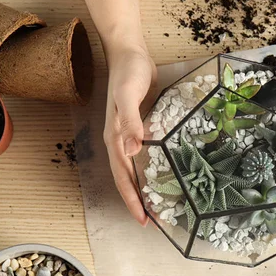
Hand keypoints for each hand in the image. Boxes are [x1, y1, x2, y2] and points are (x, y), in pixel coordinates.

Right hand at [103, 44, 156, 225]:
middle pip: (126, 179)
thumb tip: (131, 149)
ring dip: (141, 188)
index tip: (143, 219)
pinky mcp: (139, 127)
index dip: (132, 199)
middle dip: (136, 201)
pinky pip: (142, 156)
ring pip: (133, 170)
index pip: (123, 176)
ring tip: (155, 205)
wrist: (129, 54)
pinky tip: (160, 174)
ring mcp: (128, 135)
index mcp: (115, 137)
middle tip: (152, 221)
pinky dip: (148, 169)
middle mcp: (120, 141)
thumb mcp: (129, 94)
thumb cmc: (129, 73)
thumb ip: (130, 120)